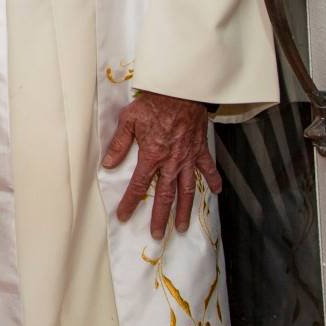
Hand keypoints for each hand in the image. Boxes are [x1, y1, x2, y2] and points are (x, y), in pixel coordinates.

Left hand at [104, 91, 222, 238]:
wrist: (180, 91)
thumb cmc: (152, 103)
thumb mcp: (128, 120)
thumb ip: (119, 144)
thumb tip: (108, 165)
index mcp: (152, 156)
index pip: (139, 185)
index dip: (130, 202)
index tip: (123, 216)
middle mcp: (171, 162)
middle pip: (166, 196)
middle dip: (160, 217)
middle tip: (157, 234)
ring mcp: (188, 158)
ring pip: (187, 190)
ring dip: (185, 210)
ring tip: (182, 227)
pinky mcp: (200, 150)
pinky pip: (208, 169)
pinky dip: (213, 181)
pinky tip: (217, 193)